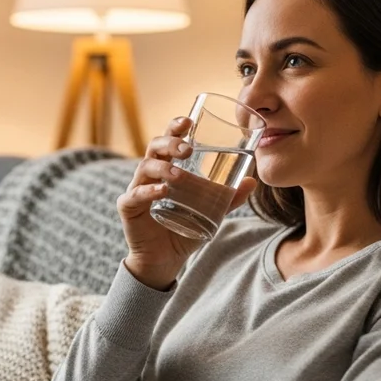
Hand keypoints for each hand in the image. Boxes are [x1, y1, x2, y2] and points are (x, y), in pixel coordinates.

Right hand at [116, 116, 257, 288]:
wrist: (165, 260)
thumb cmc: (184, 229)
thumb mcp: (211, 212)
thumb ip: (229, 198)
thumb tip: (252, 181)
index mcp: (167, 167)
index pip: (168, 140)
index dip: (175, 127)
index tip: (188, 120)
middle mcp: (150, 174)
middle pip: (153, 147)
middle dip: (169, 142)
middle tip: (187, 148)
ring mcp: (137, 188)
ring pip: (144, 167)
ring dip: (163, 167)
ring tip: (179, 174)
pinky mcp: (128, 207)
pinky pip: (135, 194)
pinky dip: (148, 191)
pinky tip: (162, 192)